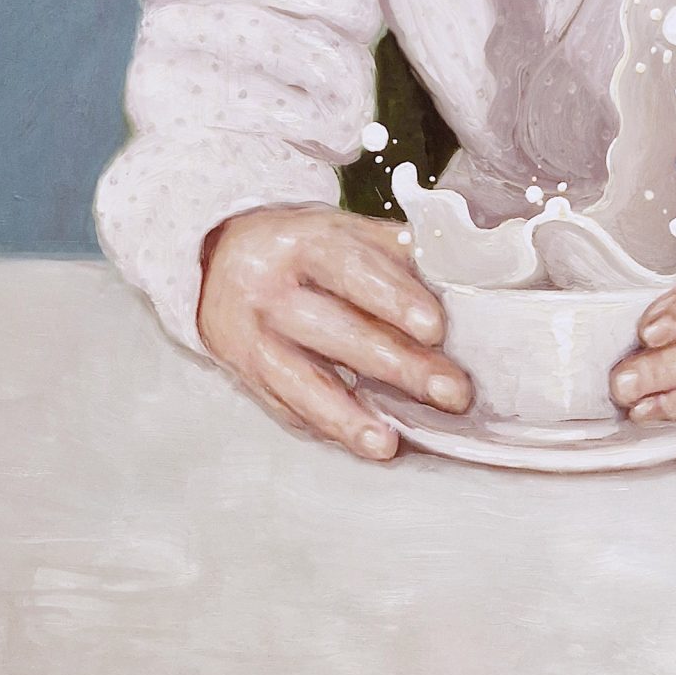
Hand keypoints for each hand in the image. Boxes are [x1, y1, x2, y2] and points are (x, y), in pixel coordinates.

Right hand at [197, 204, 471, 460]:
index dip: (394, 298)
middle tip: (452, 393)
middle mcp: (272, 289)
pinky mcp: (246, 377)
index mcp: (305, 241)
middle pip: (337, 331)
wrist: (217, 261)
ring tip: (389, 444)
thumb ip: (392, 250)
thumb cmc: (303, 249)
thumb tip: (458, 272)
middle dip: (397, 365)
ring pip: (303, 382)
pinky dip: (326, 427)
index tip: (436, 328)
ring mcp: (253, 338)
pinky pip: (288, 407)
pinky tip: (361, 441)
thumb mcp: (341, 230)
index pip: (352, 269)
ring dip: (349, 417)